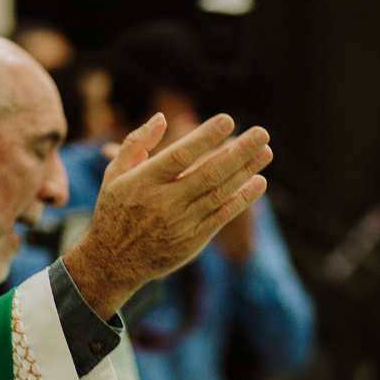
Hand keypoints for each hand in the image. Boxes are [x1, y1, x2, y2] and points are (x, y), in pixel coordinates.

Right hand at [64, 113, 271, 319]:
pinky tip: (259, 183)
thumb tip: (162, 117)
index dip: (205, 137)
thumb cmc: (115, 211)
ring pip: (220, 193)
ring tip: (266, 152)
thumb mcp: (115, 174)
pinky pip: (222, 216)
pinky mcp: (193, 240)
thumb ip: (137, 143)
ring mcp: (181, 223)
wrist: (113, 261)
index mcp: (144, 181)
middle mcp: (164, 202)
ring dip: (246, 172)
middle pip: (208, 173)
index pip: (180, 155)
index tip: (228, 120)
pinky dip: (242, 199)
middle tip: (262, 133)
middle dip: (238, 152)